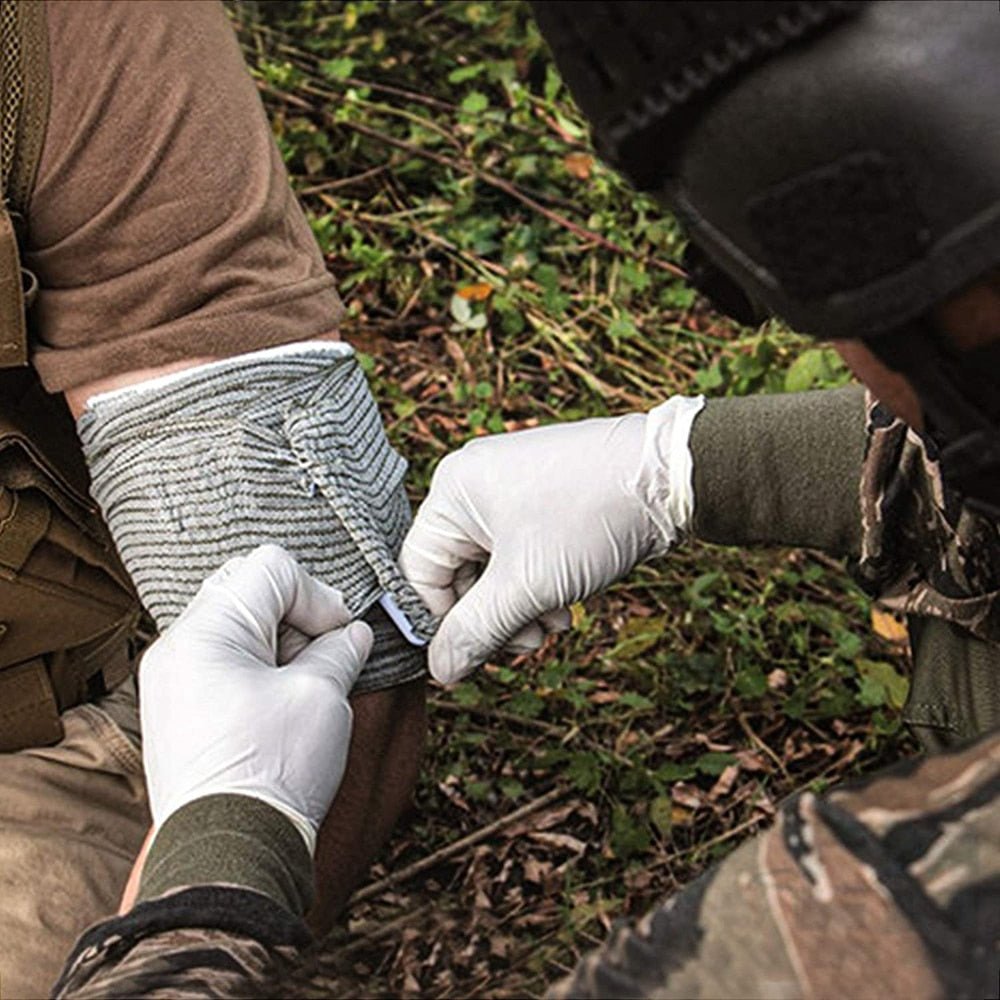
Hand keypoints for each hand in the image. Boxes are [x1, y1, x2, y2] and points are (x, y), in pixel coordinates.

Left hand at [139, 544, 372, 853]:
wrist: (228, 855)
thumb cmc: (273, 771)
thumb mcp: (321, 696)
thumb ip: (341, 649)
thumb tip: (353, 634)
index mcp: (207, 632)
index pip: (272, 569)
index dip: (319, 596)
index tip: (341, 636)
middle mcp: (178, 647)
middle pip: (248, 588)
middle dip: (296, 615)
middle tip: (321, 657)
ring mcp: (171, 680)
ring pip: (236, 626)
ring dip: (278, 644)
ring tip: (301, 689)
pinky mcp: (176, 710)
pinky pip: (220, 662)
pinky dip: (256, 669)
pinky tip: (279, 706)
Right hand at [400, 397, 703, 683]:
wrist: (670, 476)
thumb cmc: (590, 515)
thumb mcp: (526, 585)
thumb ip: (476, 631)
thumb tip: (442, 670)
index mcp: (453, 491)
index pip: (418, 572)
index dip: (438, 623)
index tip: (465, 661)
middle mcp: (475, 485)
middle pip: (456, 574)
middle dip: (492, 618)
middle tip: (528, 643)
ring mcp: (511, 491)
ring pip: (492, 571)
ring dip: (519, 609)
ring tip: (555, 624)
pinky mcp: (543, 501)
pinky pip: (521, 556)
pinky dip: (538, 586)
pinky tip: (568, 604)